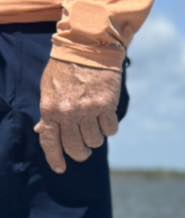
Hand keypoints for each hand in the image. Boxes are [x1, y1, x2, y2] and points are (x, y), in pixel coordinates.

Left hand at [33, 59, 121, 173]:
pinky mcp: (106, 106)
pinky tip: (106, 117)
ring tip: (94, 125)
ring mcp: (88, 110)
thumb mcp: (48, 90)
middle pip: (75, 147)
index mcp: (50, 109)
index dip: (55, 158)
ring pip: (95, 141)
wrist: (87, 48)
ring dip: (96, 137)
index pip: (50, 142)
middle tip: (83, 150)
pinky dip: (109, 127)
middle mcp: (68, 112)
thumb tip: (41, 131)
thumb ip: (48, 113)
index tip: (61, 168)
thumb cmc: (65, 69)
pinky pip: (110, 130)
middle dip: (80, 152)